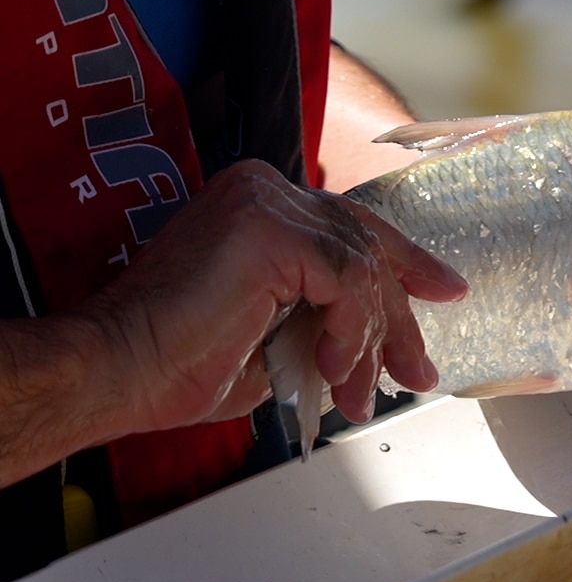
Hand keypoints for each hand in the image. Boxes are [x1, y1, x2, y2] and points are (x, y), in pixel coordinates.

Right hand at [79, 160, 466, 435]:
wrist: (116, 372)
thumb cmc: (174, 363)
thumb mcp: (278, 336)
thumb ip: (325, 316)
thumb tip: (377, 339)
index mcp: (261, 206)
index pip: (353, 227)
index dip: (406, 262)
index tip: (445, 292)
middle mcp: (265, 189)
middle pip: (366, 245)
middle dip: (400, 317)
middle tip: (419, 371)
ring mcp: (265, 201)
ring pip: (363, 268)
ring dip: (370, 342)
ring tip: (357, 393)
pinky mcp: (267, 227)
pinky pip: (347, 279)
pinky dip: (350, 331)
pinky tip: (331, 369)